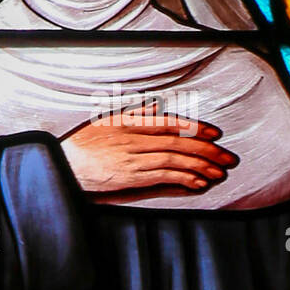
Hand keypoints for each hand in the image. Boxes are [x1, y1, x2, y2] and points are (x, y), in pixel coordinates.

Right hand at [60, 108, 237, 196]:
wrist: (63, 163)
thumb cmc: (82, 143)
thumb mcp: (107, 120)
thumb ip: (134, 113)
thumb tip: (156, 107)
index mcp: (130, 122)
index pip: (170, 122)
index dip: (195, 127)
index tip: (215, 133)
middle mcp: (135, 139)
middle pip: (178, 142)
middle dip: (207, 150)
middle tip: (227, 157)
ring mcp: (134, 159)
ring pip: (174, 159)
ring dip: (200, 166)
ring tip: (218, 172)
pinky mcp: (131, 177)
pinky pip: (162, 176)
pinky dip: (182, 179)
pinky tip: (197, 183)